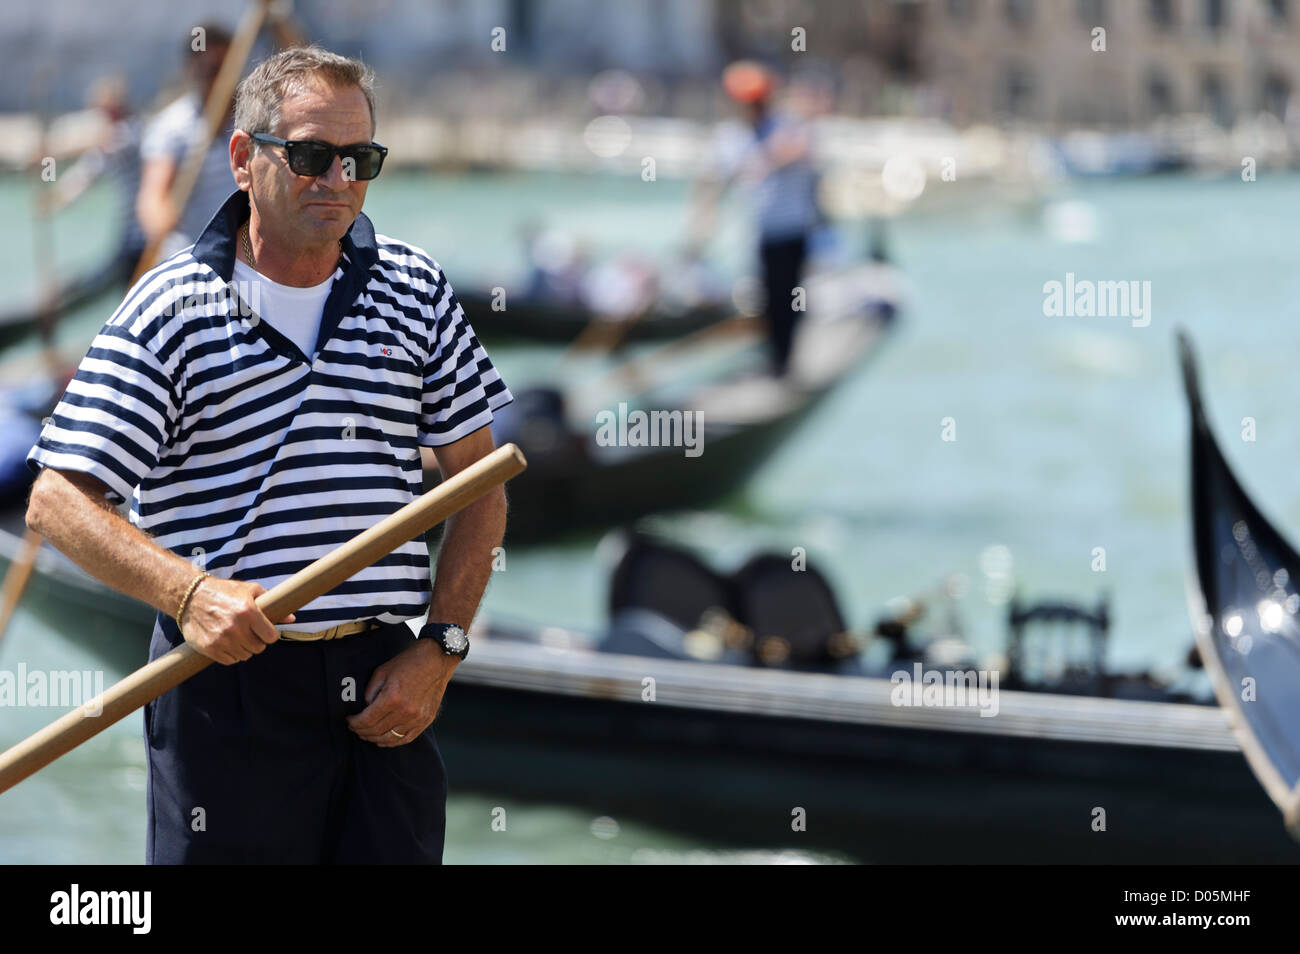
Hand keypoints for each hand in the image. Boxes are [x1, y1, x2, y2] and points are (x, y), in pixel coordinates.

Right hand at [179, 576, 293, 664]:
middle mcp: (235, 627)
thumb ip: (271, 604)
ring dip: (244, 649)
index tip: (266, 632)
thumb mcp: (250, 590)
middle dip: (257, 642)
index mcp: (248, 611)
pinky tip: (228, 643)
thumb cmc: (224, 591)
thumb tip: (292, 619)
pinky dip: (231, 655)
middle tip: (250, 633)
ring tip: (238, 637)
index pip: (271, 637)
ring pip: (245, 656)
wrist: (191, 596)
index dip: (270, 635)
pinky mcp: (209, 648)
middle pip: (258, 648)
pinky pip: (229, 661)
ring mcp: (221, 639)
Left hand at [346, 640, 457, 746]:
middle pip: (376, 731)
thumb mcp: (382, 671)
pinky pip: (406, 738)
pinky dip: (393, 742)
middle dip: (361, 731)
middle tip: (355, 728)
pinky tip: (384, 740)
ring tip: (367, 734)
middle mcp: (405, 711)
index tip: (349, 721)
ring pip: (390, 738)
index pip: (366, 720)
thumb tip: (366, 708)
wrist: (437, 659)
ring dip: (374, 738)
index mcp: (392, 698)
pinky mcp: (426, 720)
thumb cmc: (409, 662)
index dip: (354, 723)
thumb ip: (370, 692)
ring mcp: (417, 718)